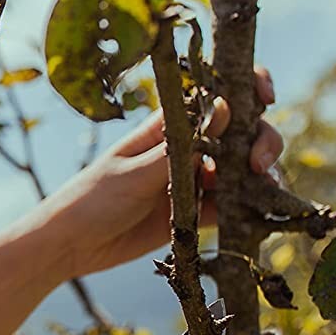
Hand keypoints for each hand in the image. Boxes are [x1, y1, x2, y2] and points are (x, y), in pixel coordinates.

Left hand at [31, 66, 284, 278]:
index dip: (247, 88)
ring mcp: (192, 181)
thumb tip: (225, 105)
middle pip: (240, 133)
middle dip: (260, 140)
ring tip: (264, 190)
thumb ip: (181, 147)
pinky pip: (229, 207)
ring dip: (259, 176)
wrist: (69, 246)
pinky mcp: (194, 214)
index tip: (266, 97)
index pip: (215, 95)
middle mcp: (187, 149)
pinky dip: (246, 207)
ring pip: (240, 170)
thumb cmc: (91, 198)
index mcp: (169, 126)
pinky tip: (256, 212)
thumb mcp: (135, 171)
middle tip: (257, 163)